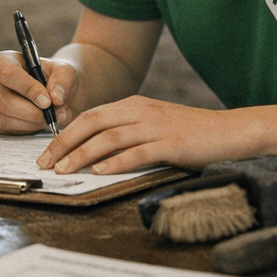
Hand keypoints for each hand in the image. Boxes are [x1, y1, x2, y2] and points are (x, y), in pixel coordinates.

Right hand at [0, 50, 80, 134]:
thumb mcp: (65, 73)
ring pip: (1, 118)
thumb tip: (55, 98)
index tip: (47, 102)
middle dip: (30, 113)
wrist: (47, 92)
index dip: (28, 90)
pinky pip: (0, 129)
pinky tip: (32, 124)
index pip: (9, 74)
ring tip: (44, 120)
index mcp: (2, 60)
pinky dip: (20, 130)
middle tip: (50, 117)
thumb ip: (63, 81)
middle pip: (3, 100)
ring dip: (27, 124)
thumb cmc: (53, 79)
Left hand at [36, 95, 231, 174]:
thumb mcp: (153, 124)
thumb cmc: (190, 133)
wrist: (229, 131)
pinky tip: (100, 171)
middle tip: (46, 162)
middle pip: (92, 123)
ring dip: (83, 154)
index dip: (65, 134)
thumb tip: (93, 150)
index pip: (89, 116)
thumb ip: (127, 132)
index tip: (47, 152)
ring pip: (109, 138)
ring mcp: (156, 126)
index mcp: (133, 105)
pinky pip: (138, 152)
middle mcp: (140, 111)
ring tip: (64, 169)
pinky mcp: (171, 143)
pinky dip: (116, 162)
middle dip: (65, 143)